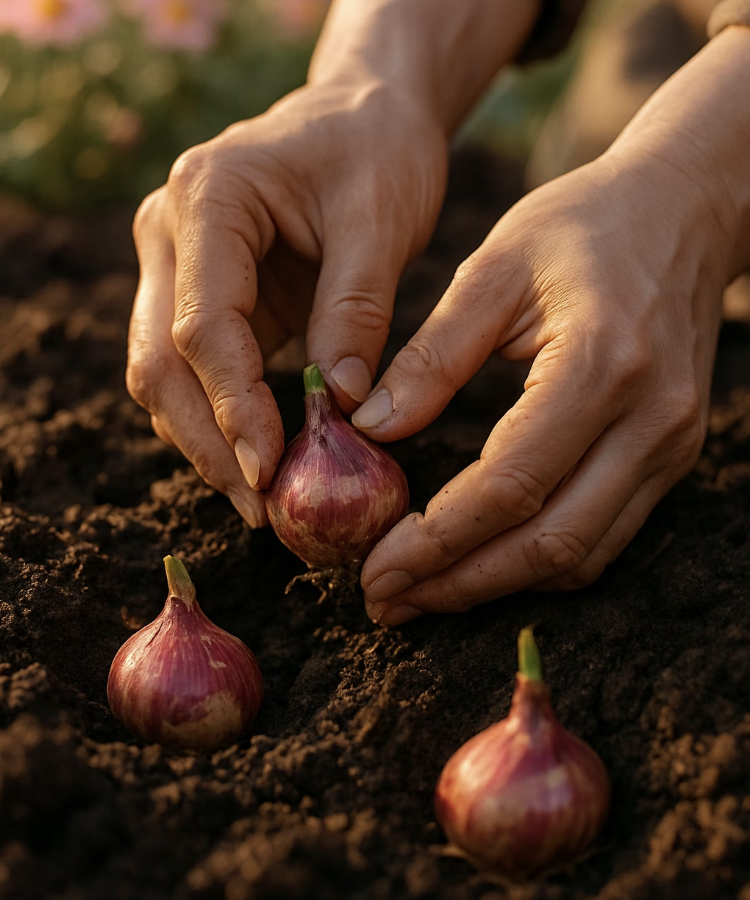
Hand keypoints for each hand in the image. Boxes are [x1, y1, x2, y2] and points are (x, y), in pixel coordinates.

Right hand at [127, 80, 446, 524]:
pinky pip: (194, 370)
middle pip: (159, 361)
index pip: (201, 326)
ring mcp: (176, 266)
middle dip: (208, 441)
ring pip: (163, 375)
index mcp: (206, 199)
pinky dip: (221, 418)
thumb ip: (354, 313)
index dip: (233, 407)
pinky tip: (260, 459)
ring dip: (207, 441)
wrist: (365, 116)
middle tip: (259, 507)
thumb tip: (341, 409)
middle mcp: (169, 233)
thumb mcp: (381, 222)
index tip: (271, 468)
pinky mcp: (202, 294)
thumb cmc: (377, 151)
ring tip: (260, 497)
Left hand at [358, 151, 733, 624]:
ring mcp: (670, 446)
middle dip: (458, 585)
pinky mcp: (671, 455)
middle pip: (548, 543)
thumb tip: (370, 428)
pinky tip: (481, 561)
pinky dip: (536, 562)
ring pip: (580, 555)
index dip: (436, 541)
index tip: (373, 568)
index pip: (509, 486)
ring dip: (495, 586)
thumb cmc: (584, 225)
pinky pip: (603, 536)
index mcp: (600, 365)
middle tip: (385, 602)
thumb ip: (432, 355)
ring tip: (421, 593)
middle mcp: (649, 421)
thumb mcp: (494, 268)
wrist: (685, 211)